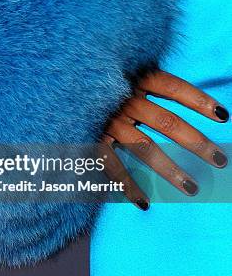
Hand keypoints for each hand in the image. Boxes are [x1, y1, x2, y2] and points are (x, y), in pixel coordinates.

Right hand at [101, 70, 228, 209]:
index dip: (199, 101)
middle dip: (195, 142)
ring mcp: (109, 121)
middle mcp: (124, 100)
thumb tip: (183, 98)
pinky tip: (144, 203)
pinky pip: (112, 166)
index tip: (223, 117)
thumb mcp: (123, 72)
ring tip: (191, 188)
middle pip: (167, 123)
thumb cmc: (98, 81)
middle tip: (219, 159)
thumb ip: (147, 82)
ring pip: (145, 148)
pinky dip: (128, 185)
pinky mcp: (92, 139)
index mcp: (135, 79)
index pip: (174, 88)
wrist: (59, 87)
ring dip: (170, 170)